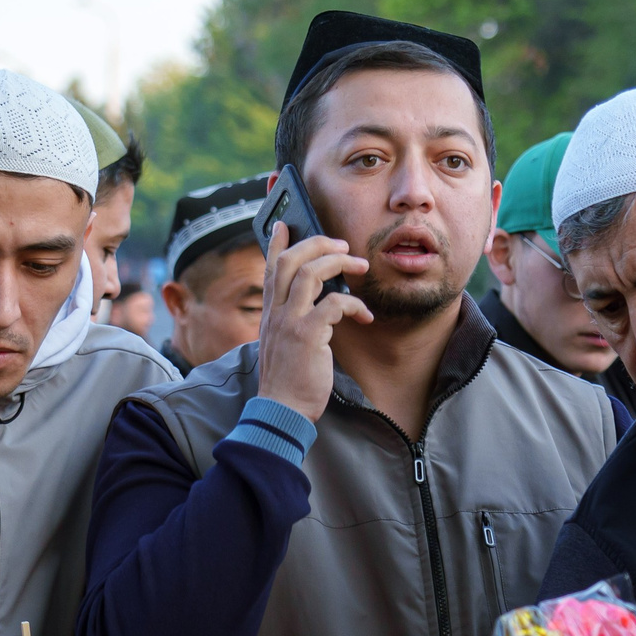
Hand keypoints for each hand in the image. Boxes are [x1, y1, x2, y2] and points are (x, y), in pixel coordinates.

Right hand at [253, 223, 371, 422]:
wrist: (282, 411)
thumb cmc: (289, 380)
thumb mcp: (283, 344)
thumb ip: (292, 321)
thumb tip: (316, 304)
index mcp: (270, 313)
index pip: (270, 268)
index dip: (276, 243)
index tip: (284, 224)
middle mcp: (275, 312)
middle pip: (291, 261)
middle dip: (319, 244)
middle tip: (343, 245)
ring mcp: (289, 322)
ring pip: (311, 274)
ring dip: (340, 264)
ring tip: (361, 267)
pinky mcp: (307, 336)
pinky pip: (333, 304)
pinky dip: (353, 304)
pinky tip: (365, 316)